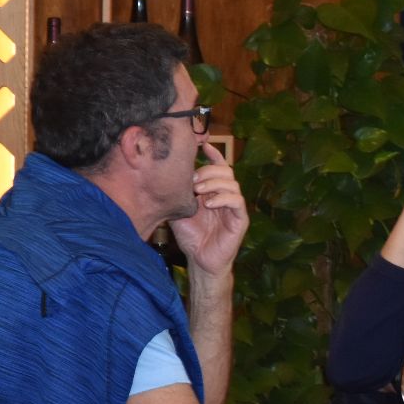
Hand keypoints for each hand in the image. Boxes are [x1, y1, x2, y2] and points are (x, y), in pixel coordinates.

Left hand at [169, 150, 248, 276]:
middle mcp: (225, 196)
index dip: (213, 155)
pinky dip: (223, 198)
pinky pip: (237, 201)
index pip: (218, 168)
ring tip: (198, 191)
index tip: (203, 144)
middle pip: (225, 171)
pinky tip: (209, 203)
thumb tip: (163, 175)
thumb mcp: (179, 210)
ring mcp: (234, 207)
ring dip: (214, 183)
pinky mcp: (240, 219)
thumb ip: (177, 194)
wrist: (199, 259)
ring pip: (232, 183)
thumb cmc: (190, 235)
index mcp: (213, 191)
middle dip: (208, 171)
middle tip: (192, 179)